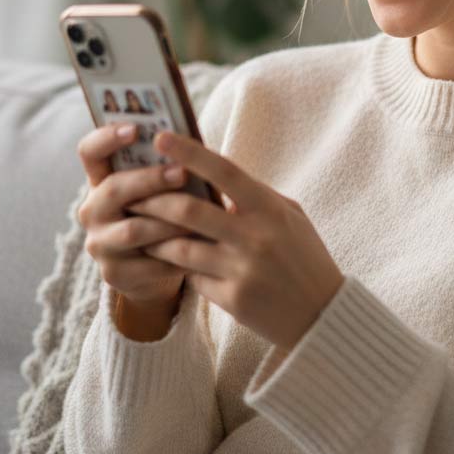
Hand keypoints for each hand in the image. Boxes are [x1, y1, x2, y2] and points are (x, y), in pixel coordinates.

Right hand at [75, 122, 198, 308]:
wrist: (155, 268)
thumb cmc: (165, 212)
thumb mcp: (159, 188)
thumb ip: (164, 166)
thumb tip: (187, 143)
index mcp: (100, 180)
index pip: (89, 151)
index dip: (107, 138)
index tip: (136, 128)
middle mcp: (92, 211)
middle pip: (113, 190)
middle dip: (150, 180)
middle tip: (182, 173)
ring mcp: (99, 244)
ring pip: (133, 230)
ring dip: (168, 221)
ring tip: (199, 214)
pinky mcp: (114, 274)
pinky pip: (148, 262)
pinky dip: (176, 254)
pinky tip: (199, 247)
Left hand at [132, 129, 345, 353]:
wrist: (322, 315)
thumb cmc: (304, 256)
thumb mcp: (289, 215)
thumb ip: (252, 196)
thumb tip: (211, 174)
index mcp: (269, 209)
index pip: (223, 171)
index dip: (189, 152)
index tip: (160, 138)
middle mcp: (255, 237)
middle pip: (189, 212)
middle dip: (153, 200)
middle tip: (131, 192)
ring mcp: (242, 270)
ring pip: (180, 249)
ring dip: (155, 237)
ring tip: (138, 227)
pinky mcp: (232, 300)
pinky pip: (192, 278)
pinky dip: (177, 267)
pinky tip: (166, 260)